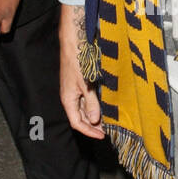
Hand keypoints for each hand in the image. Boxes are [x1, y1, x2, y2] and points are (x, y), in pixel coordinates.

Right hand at [59, 4, 104, 138]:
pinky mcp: (80, 84)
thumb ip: (91, 102)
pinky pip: (87, 100)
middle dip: (93, 126)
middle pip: (81, 118)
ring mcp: (75, 91)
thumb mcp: (85, 84)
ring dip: (95, 117)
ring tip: (108, 122)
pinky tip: (105, 107)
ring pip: (85, 109)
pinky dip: (95, 106)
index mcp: (68, 99)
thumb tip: (95, 119)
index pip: (77, 123)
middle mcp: (70, 97)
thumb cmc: (77, 62)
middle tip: (108, 131)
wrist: (74, 42)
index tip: (102, 136)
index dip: (89, 131)